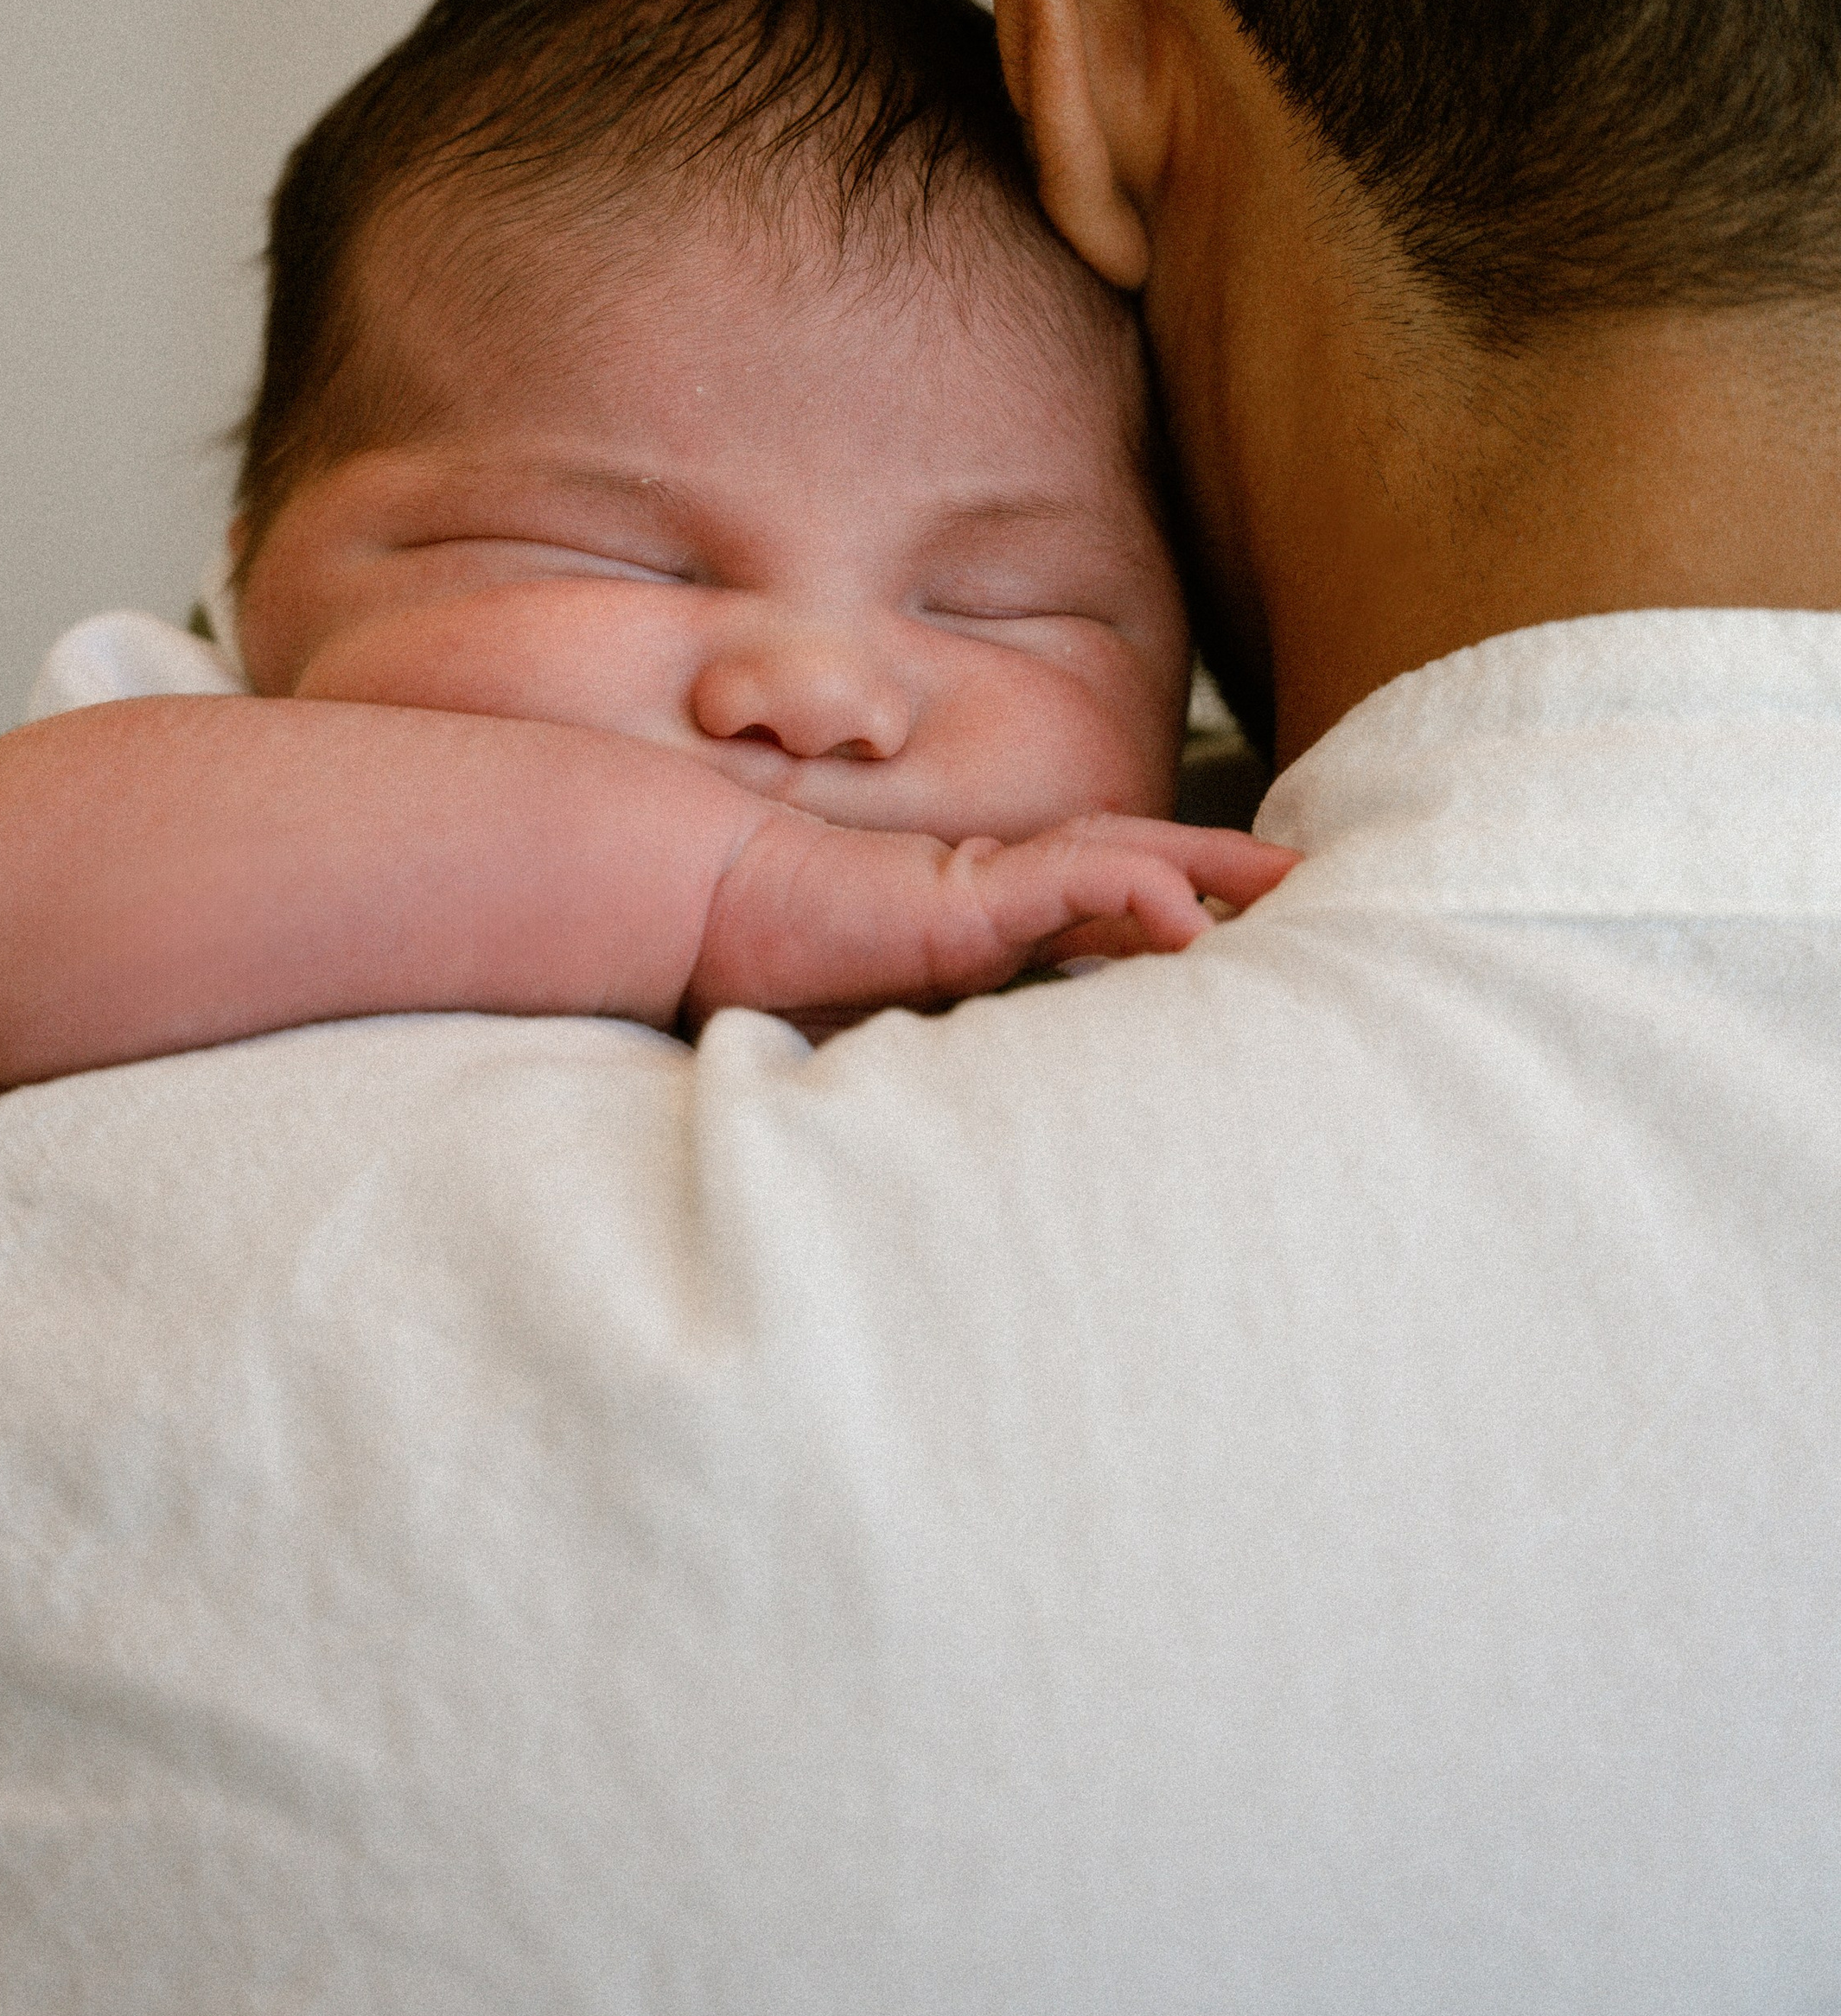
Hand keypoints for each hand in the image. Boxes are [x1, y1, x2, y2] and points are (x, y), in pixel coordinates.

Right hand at [685, 808, 1296, 1031]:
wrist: (703, 919)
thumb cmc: (774, 980)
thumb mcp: (882, 1041)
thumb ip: (950, 1070)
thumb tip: (1011, 1158)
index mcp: (987, 927)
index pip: (1102, 910)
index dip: (1178, 910)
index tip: (1249, 930)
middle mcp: (998, 896)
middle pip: (1135, 868)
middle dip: (1227, 870)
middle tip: (1313, 880)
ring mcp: (984, 886)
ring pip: (1121, 857)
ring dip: (1209, 864)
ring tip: (1287, 879)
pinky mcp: (965, 893)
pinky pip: (1065, 881)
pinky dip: (1132, 889)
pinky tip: (1186, 915)